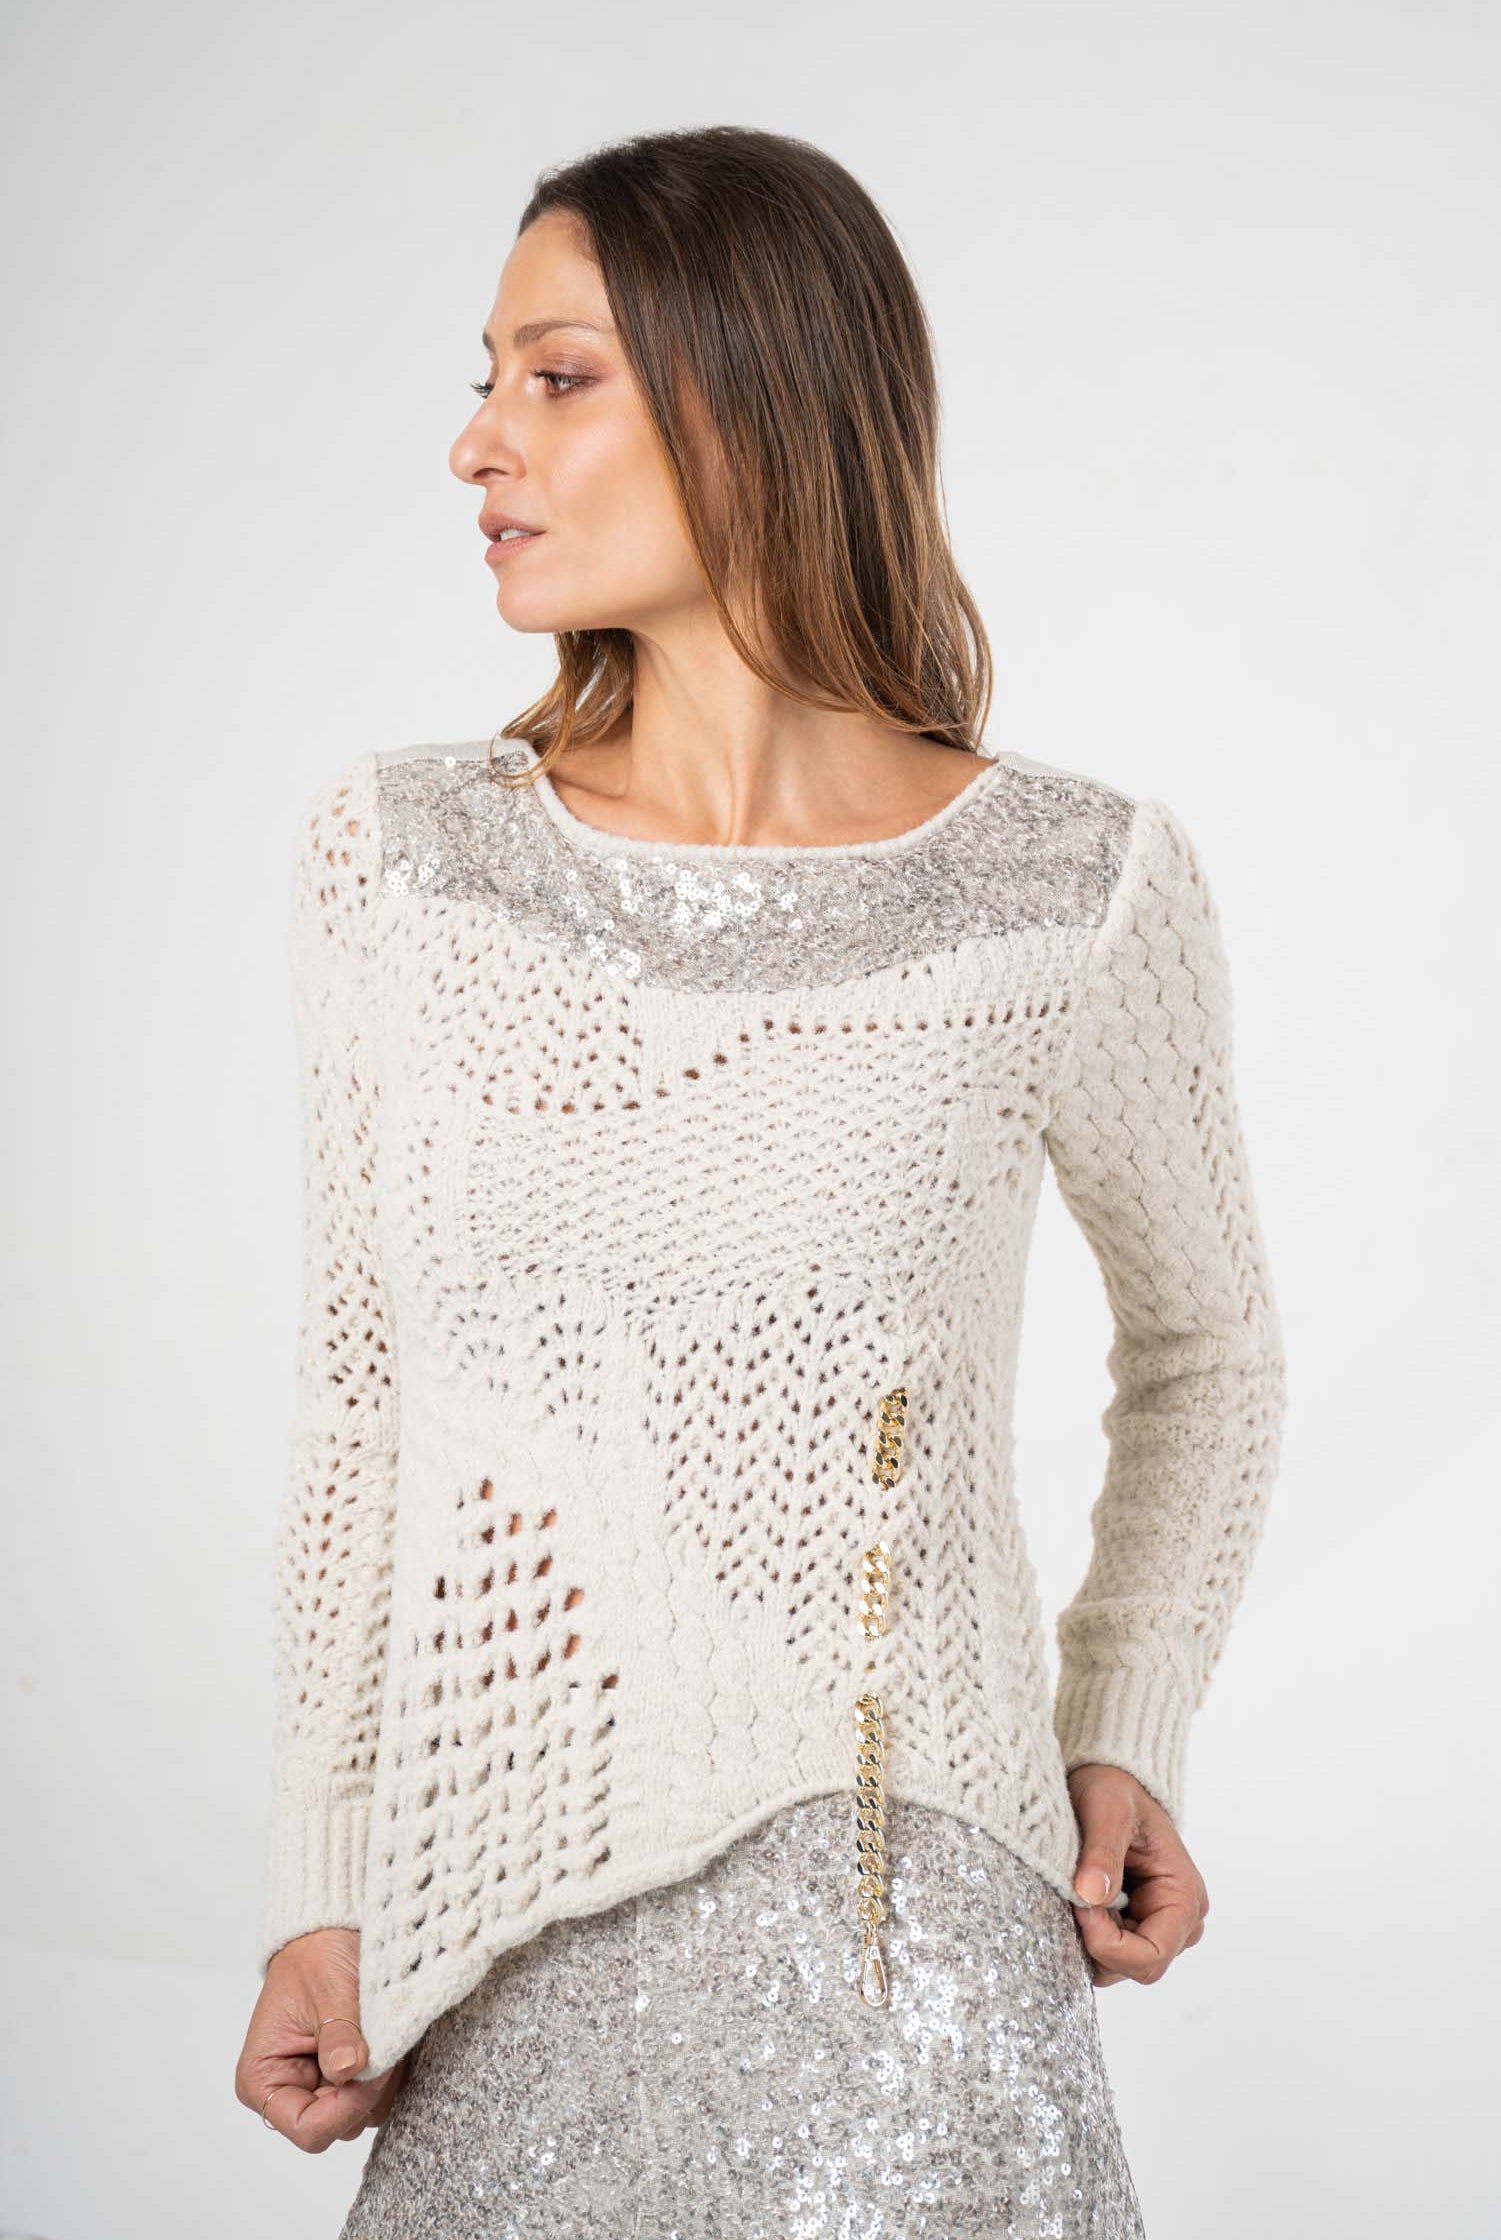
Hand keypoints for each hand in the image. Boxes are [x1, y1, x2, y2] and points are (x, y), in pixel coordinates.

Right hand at [236, 1926, 407, 2150]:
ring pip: (364, 2114)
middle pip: (339, 2126)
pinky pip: (377, 2096)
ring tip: (380, 2035)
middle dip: (367, 2090)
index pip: (308, 2129)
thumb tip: (348, 2071)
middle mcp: (288, 2094)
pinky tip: (386, 2040)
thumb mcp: (327, 1991)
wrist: (328, 1936)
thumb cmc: (315, 1958)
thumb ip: (338, 2035)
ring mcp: (319, 2090)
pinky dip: (388, 2072)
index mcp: (262, 2081)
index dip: (346, 2107)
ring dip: (382, 2080)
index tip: (370, 2068)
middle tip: (382, 2044)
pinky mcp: (345, 2080)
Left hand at [1065, 1762, 1208, 1988]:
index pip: (1152, 1955)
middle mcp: (1179, 1920)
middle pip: (1137, 1967)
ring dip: (1090, 1941)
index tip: (1080, 1909)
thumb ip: (1102, 1852)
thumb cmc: (1114, 1788)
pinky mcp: (1134, 1925)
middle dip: (1098, 1944)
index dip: (1110, 1945)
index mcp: (1184, 1895)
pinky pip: (1108, 1951)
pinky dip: (1087, 1935)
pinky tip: (1077, 1901)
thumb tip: (1092, 1897)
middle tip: (1073, 1900)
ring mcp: (1156, 1925)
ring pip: (1119, 1966)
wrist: (1109, 1780)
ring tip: (1075, 1895)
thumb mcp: (1106, 1808)